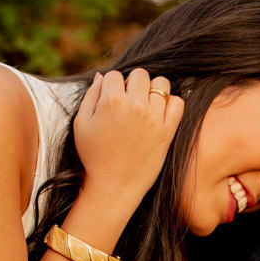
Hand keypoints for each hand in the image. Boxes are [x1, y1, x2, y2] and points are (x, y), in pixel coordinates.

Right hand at [73, 68, 183, 207]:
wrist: (113, 186)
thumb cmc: (93, 156)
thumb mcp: (81, 124)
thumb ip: (90, 96)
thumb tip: (101, 76)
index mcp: (111, 101)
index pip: (114, 75)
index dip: (111, 86)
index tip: (111, 100)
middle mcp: (135, 105)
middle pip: (140, 74)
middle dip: (132, 84)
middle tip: (128, 102)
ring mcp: (153, 117)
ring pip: (161, 84)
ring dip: (153, 91)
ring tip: (145, 106)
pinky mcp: (167, 131)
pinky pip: (178, 103)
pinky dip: (171, 104)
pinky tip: (160, 113)